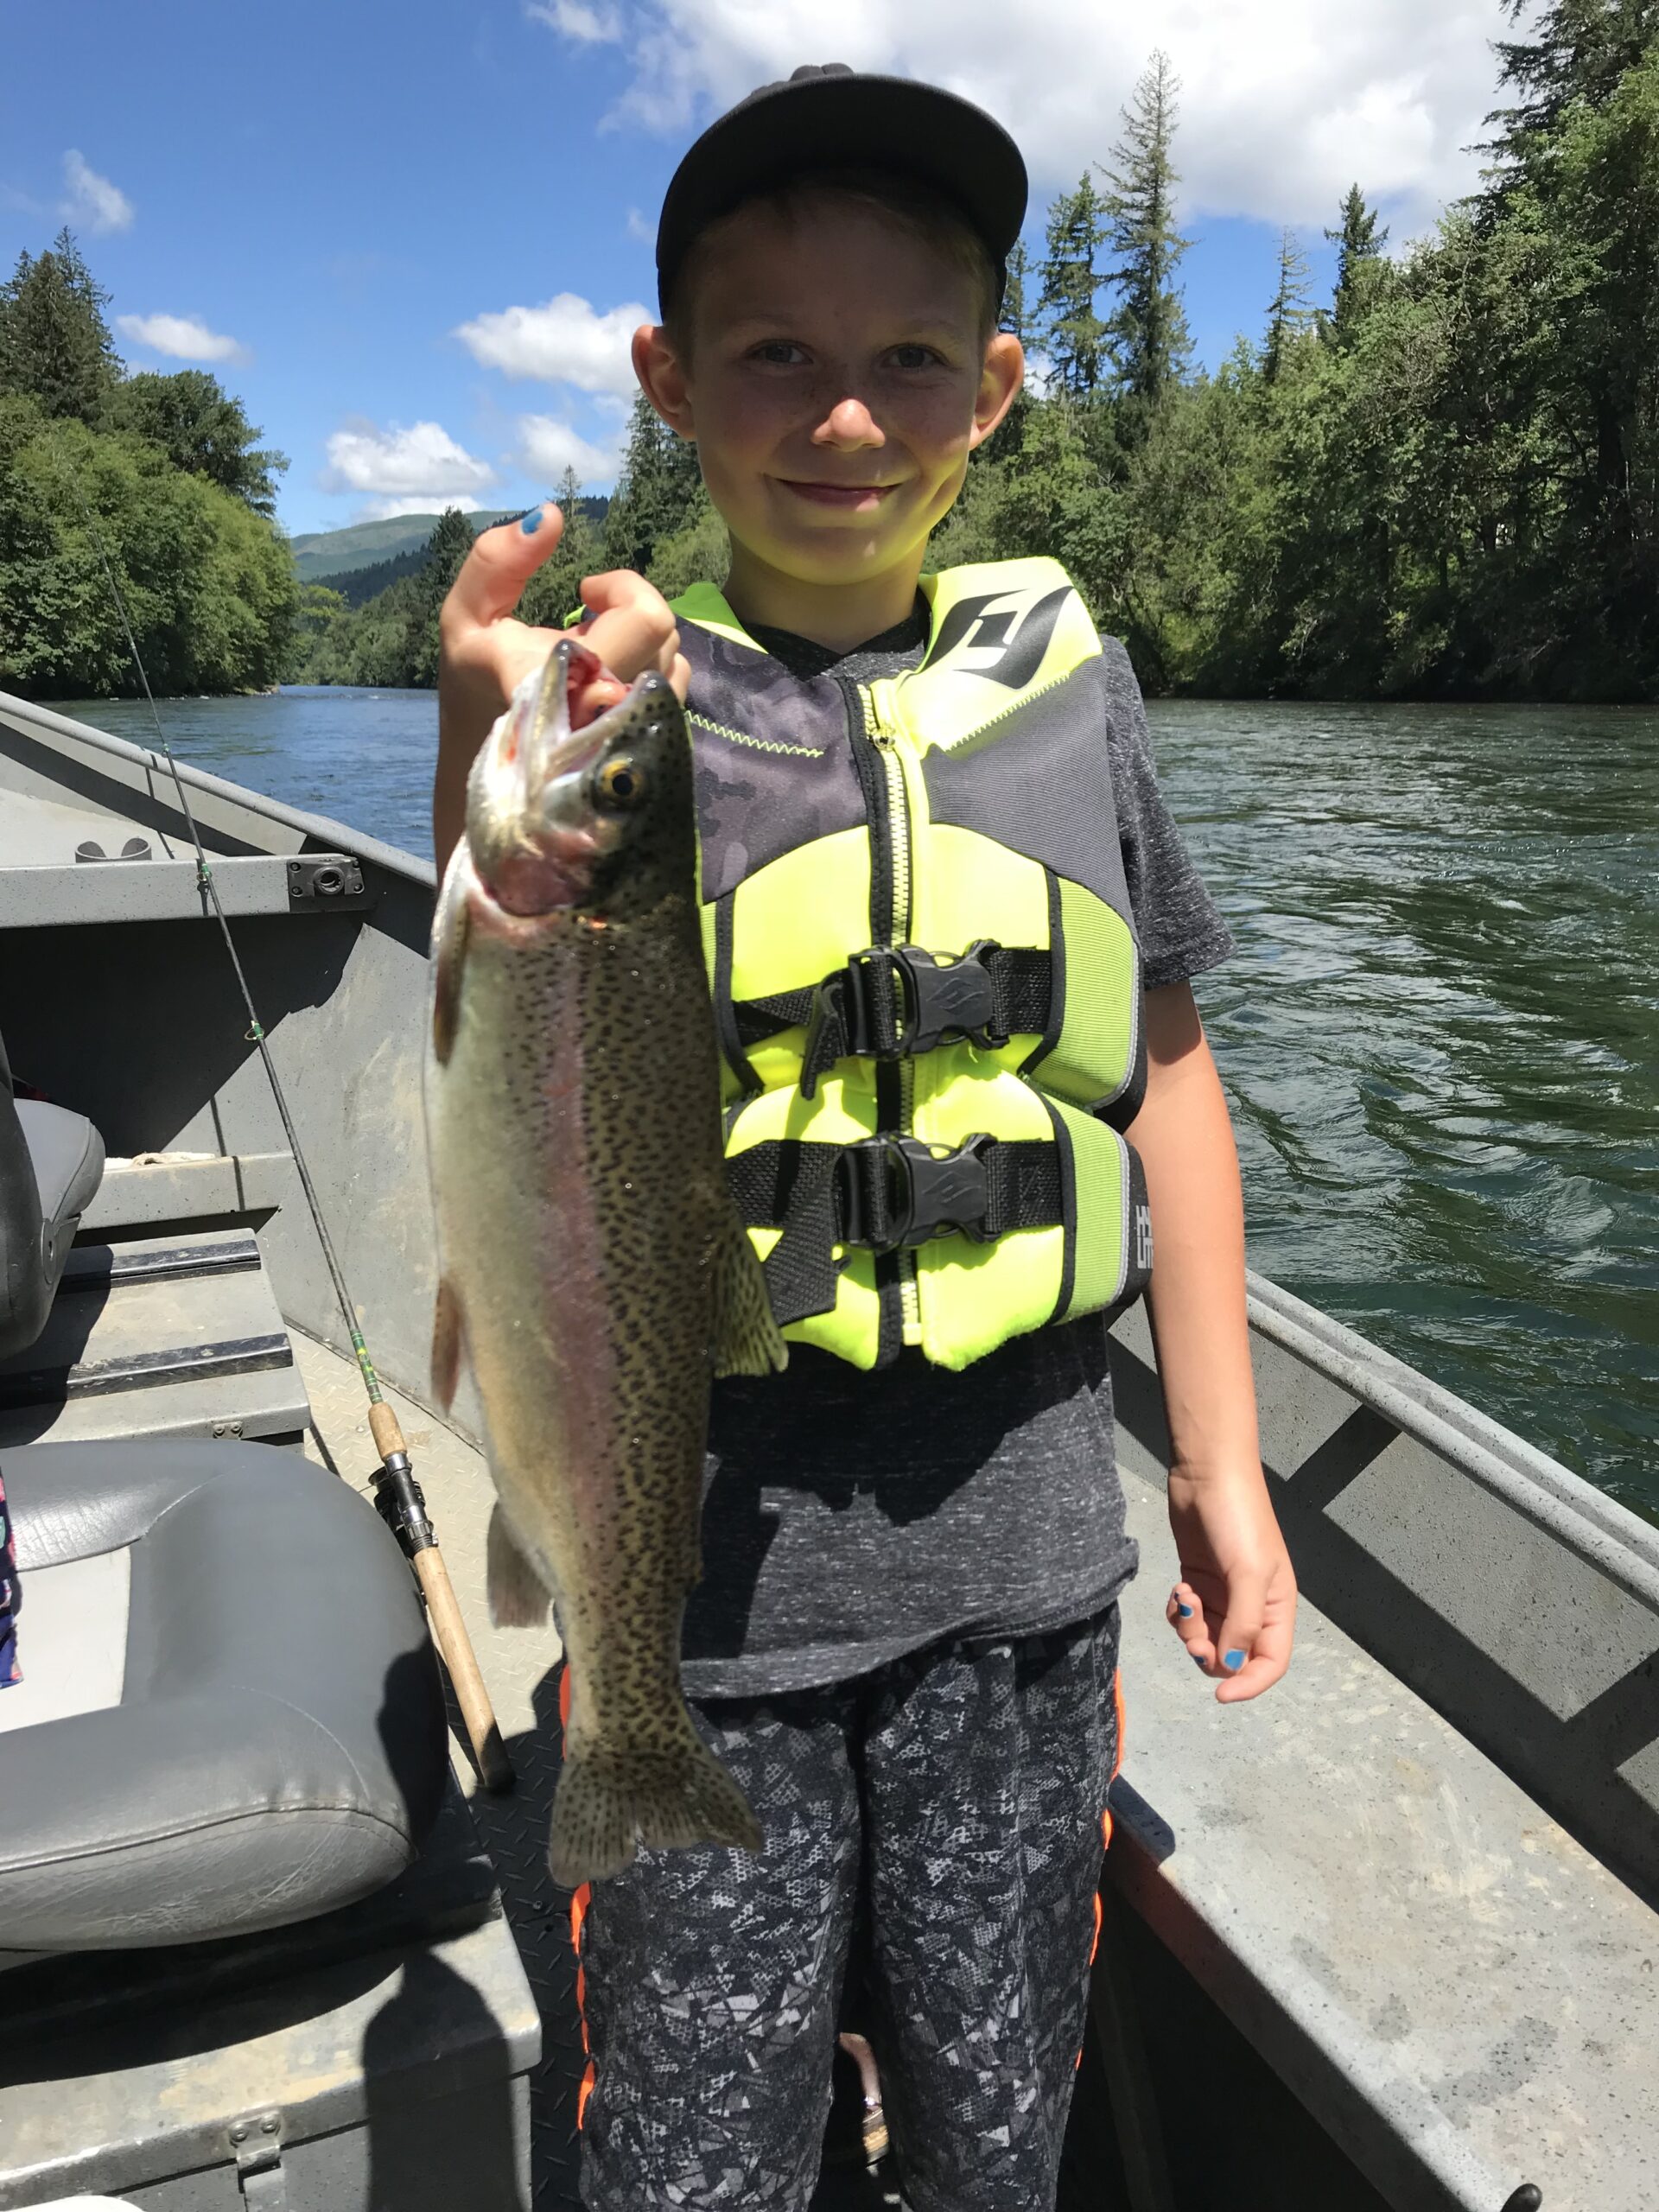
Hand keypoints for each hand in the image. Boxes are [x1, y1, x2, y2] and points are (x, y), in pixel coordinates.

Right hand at [433, 504, 690, 872]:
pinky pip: (674, 690)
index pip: (646, 615)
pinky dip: (647, 671)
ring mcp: (639, 733)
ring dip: (640, 641)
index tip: (584, 591)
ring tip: (593, 651)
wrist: (495, 784)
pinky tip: (607, 681)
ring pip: (677, 660)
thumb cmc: (476, 692)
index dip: (621, 587)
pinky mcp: (654, 747)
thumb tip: (550, 515)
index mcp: (571, 676)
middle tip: (586, 616)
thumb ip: (495, 560)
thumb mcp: (464, 618)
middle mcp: (615, 708)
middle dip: (628, 607)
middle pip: (666, 631)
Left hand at [1164, 1464, 1295, 1702]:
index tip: (1221, 1694)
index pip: (1271, 1663)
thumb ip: (1243, 1624)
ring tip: (1185, 1598)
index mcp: (1277, 1607)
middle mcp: (1252, 1607)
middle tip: (1192, 1630)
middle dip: (1210, 1652)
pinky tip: (1178, 1590)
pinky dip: (1180, 1614)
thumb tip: (1233, 1668)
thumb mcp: (1249, 1573)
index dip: (1250, 1683)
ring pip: (1206, 1640)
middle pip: (1233, 1658)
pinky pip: (1188, 1619)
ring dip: (1191, 1630)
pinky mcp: (1197, 1583)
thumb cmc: (1238, 1520)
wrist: (1207, 1475)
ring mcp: (1223, 1596)